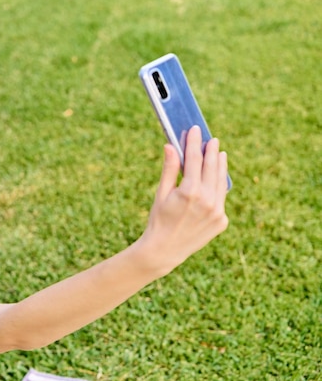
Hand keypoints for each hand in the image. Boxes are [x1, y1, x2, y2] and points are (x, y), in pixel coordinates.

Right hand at [137, 125, 228, 276]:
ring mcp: (217, 212)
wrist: (164, 250)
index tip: (195, 130)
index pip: (195, 160)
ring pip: (221, 182)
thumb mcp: (161, 193)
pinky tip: (217, 178)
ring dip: (220, 167)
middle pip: (212, 168)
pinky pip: (221, 198)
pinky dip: (219, 186)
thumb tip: (171, 146)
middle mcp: (207, 200)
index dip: (194, 143)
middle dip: (211, 151)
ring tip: (220, 154)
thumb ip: (170, 169)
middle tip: (212, 139)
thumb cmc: (158, 220)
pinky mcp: (222, 221)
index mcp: (190, 191)